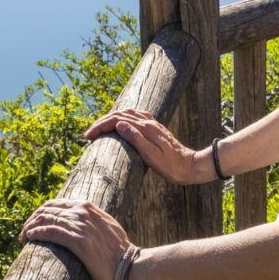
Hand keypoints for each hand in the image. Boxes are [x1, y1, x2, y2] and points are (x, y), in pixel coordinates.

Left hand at [18, 197, 130, 279]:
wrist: (127, 263)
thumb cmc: (116, 249)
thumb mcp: (104, 225)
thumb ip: (90, 219)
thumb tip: (77, 222)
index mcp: (88, 206)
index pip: (56, 203)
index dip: (41, 212)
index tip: (33, 223)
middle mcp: (83, 212)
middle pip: (49, 210)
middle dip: (33, 219)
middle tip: (24, 231)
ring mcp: (81, 225)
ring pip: (48, 219)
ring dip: (31, 227)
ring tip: (23, 236)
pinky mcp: (78, 241)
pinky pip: (52, 232)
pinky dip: (38, 233)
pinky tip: (30, 237)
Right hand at [83, 108, 203, 184]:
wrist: (191, 166)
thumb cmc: (171, 166)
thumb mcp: (152, 155)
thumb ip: (136, 138)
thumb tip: (119, 124)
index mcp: (146, 128)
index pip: (117, 120)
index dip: (101, 126)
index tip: (88, 137)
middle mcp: (149, 122)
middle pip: (121, 114)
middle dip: (102, 122)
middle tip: (89, 134)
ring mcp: (153, 124)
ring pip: (128, 114)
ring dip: (112, 118)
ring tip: (101, 128)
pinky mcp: (156, 129)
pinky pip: (137, 117)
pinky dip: (124, 118)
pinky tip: (123, 123)